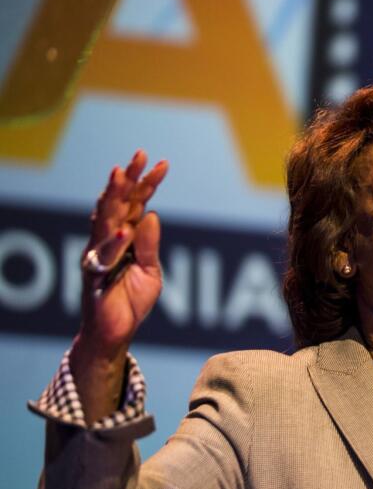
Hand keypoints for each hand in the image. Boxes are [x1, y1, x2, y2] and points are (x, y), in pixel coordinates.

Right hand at [71, 150, 167, 422]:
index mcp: (125, 237)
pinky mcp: (93, 276)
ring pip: (104, 221)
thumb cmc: (130, 301)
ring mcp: (98, 255)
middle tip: (138, 155)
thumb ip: (150, 245)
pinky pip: (103, 258)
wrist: (115, 333)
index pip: (137, 203)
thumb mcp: (150, 271)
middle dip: (128, 179)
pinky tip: (126, 231)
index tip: (162, 163)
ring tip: (121, 176)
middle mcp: (108, 241)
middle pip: (118, 204)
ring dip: (113, 198)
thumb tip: (152, 214)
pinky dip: (115, 245)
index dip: (147, 183)